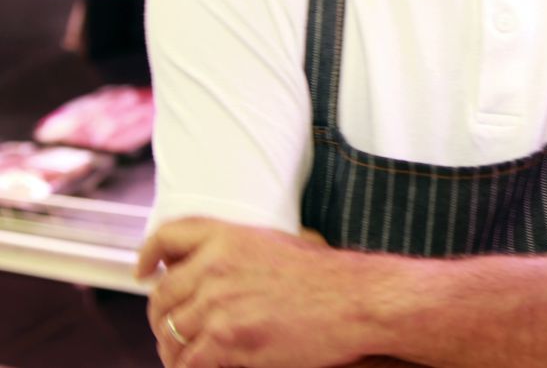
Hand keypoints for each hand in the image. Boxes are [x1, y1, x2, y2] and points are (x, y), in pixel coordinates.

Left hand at [137, 218, 409, 367]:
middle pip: (162, 294)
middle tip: (170, 328)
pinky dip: (186, 367)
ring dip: (171, 348)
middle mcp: (216, 267)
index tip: (144, 271)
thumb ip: (236, 254)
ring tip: (183, 356)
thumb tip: (207, 270)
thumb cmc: (328, 279)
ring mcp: (219, 304)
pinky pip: (187, 360)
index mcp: (228, 238)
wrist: (356, 301)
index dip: (149, 254)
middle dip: (160, 316)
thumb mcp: (278, 246)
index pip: (168, 237)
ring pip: (170, 331)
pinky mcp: (228, 340)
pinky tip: (197, 366)